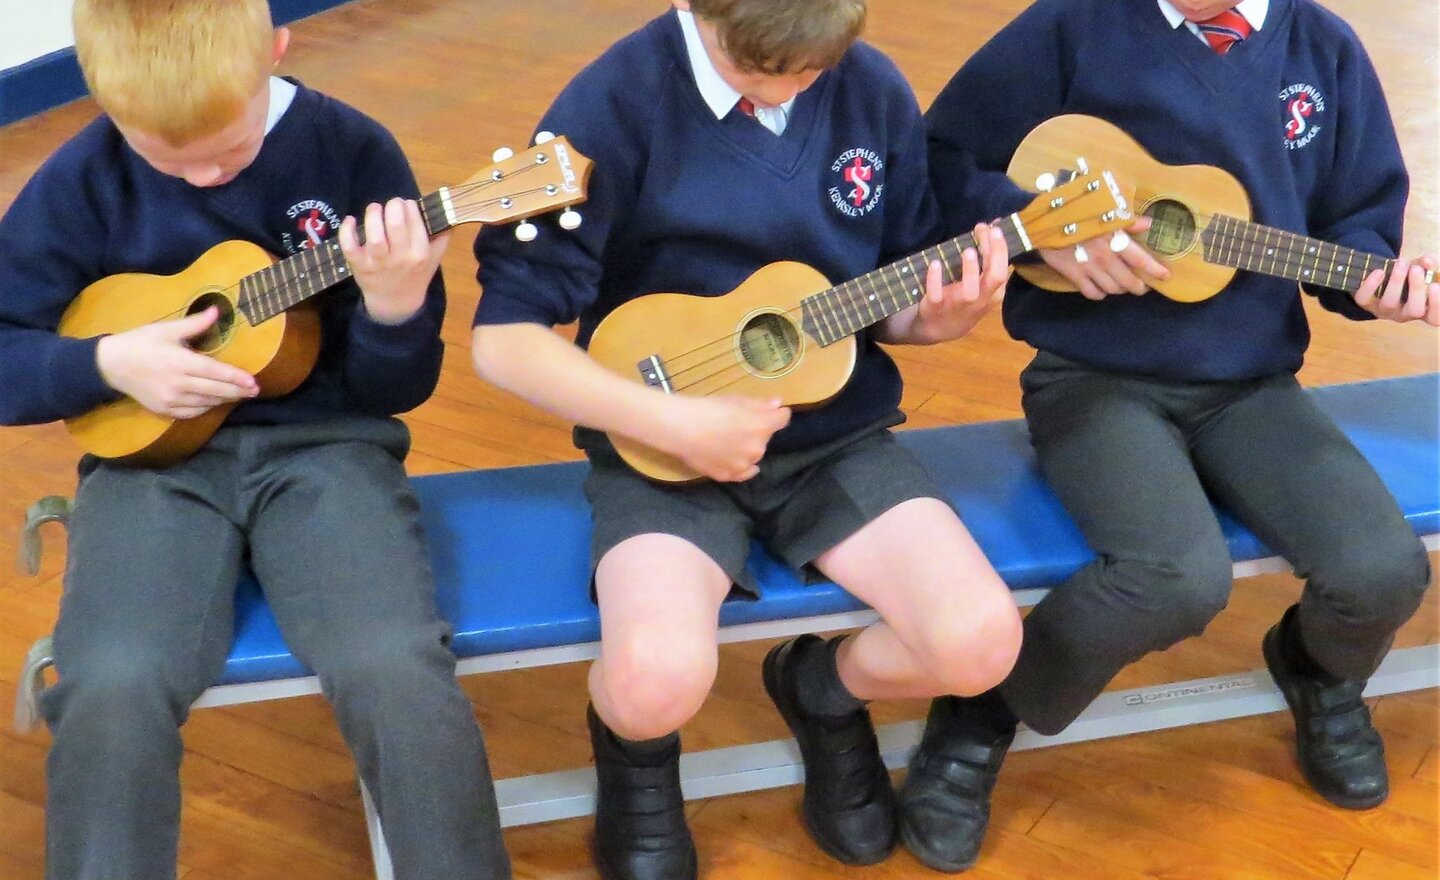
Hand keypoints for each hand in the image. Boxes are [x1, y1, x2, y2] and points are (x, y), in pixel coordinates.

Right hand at [95, 307, 258, 418]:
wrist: (110, 365)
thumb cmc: (140, 343)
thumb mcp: (166, 329)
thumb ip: (194, 324)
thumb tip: (217, 310)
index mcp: (180, 362)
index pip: (216, 372)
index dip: (236, 378)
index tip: (253, 382)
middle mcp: (177, 384)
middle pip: (215, 390)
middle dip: (237, 391)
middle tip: (254, 391)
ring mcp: (170, 399)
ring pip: (206, 403)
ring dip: (224, 399)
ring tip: (239, 394)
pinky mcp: (164, 409)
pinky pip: (192, 412)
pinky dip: (206, 407)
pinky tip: (215, 401)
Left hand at [339, 197, 448, 324]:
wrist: (395, 302)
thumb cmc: (415, 276)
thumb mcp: (434, 259)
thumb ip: (442, 238)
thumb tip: (447, 214)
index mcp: (420, 255)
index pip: (416, 225)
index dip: (410, 207)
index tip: (407, 203)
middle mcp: (400, 259)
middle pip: (395, 226)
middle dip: (393, 207)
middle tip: (392, 203)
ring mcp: (378, 263)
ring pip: (375, 236)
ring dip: (373, 215)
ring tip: (375, 208)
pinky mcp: (360, 266)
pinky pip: (350, 247)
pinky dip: (347, 231)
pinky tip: (351, 220)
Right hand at [657, 395, 791, 481]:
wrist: (681, 429)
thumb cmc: (708, 409)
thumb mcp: (737, 400)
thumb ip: (761, 404)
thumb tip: (778, 404)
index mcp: (762, 426)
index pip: (783, 418)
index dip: (778, 413)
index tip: (772, 411)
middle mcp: (758, 448)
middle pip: (765, 437)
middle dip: (757, 430)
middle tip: (737, 424)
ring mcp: (744, 465)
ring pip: (754, 455)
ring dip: (748, 448)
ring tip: (728, 440)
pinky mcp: (729, 476)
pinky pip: (744, 472)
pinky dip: (743, 466)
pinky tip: (737, 459)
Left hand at [904, 222, 1009, 343]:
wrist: (938, 328)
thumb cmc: (963, 300)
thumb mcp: (980, 283)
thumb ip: (987, 258)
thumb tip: (994, 225)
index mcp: (992, 293)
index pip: (1003, 270)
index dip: (1001, 248)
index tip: (994, 228)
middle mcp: (979, 299)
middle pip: (995, 278)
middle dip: (995, 253)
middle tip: (988, 230)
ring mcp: (958, 305)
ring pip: (970, 291)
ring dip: (970, 270)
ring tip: (969, 251)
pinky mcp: (936, 307)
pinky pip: (937, 294)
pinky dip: (935, 279)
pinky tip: (935, 263)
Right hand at [1039, 216, 1169, 299]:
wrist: (1045, 220)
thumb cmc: (1078, 212)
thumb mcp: (1105, 212)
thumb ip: (1128, 221)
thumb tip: (1148, 224)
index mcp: (1115, 240)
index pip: (1141, 260)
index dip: (1155, 271)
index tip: (1165, 277)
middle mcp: (1105, 258)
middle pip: (1128, 281)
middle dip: (1138, 287)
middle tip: (1142, 288)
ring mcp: (1089, 268)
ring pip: (1112, 289)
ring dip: (1119, 290)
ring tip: (1122, 287)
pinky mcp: (1074, 275)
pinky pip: (1091, 293)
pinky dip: (1099, 294)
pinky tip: (1100, 290)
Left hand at [1353, 256, 1439, 326]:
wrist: (1381, 275)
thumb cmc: (1408, 275)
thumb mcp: (1422, 268)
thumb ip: (1428, 264)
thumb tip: (1427, 261)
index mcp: (1423, 309)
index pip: (1435, 318)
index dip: (1437, 306)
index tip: (1435, 285)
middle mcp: (1404, 314)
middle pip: (1414, 311)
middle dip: (1417, 289)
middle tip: (1416, 269)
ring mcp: (1384, 310)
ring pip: (1390, 303)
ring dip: (1396, 282)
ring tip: (1401, 263)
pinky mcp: (1366, 304)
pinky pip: (1365, 299)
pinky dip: (1371, 285)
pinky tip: (1379, 271)